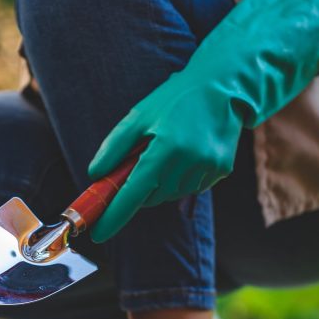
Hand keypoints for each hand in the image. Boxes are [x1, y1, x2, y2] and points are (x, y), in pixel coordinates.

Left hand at [88, 74, 243, 242]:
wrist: (222, 86)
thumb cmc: (174, 99)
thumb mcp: (138, 116)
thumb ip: (114, 147)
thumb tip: (96, 174)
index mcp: (164, 148)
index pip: (133, 193)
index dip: (115, 215)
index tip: (98, 233)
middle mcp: (188, 162)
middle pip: (150, 197)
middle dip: (139, 188)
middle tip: (139, 163)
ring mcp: (208, 168)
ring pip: (170, 194)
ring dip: (160, 183)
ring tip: (167, 150)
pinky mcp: (221, 170)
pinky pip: (190, 187)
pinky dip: (180, 178)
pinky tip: (185, 154)